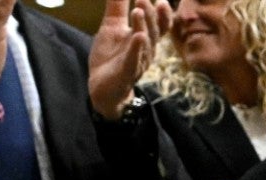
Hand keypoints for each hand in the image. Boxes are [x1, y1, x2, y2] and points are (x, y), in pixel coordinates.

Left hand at [88, 0, 169, 118]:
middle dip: (151, 15)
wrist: (102, 87)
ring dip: (143, 27)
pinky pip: (134, 60)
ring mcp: (138, 61)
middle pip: (153, 31)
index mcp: (145, 38)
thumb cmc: (111, 56)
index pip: (159, 24)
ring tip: (138, 11)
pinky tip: (137, 37)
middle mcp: (146, 50)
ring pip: (145, 44)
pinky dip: (136, 49)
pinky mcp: (126, 72)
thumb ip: (117, 6)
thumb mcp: (112, 26)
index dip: (163, 13)